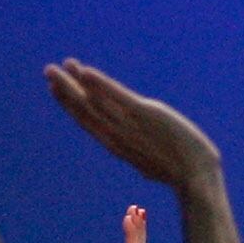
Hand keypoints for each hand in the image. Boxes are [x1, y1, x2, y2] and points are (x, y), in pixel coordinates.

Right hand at [45, 59, 224, 196]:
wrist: (195, 177)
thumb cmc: (178, 170)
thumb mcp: (151, 162)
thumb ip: (139, 154)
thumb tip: (139, 159)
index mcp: (116, 144)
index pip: (86, 121)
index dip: (68, 104)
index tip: (55, 89)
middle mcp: (116, 134)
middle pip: (83, 109)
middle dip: (64, 89)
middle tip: (48, 71)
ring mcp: (128, 124)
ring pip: (94, 100)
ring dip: (75, 81)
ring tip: (61, 65)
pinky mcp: (144, 113)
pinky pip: (116, 96)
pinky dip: (99, 84)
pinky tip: (84, 71)